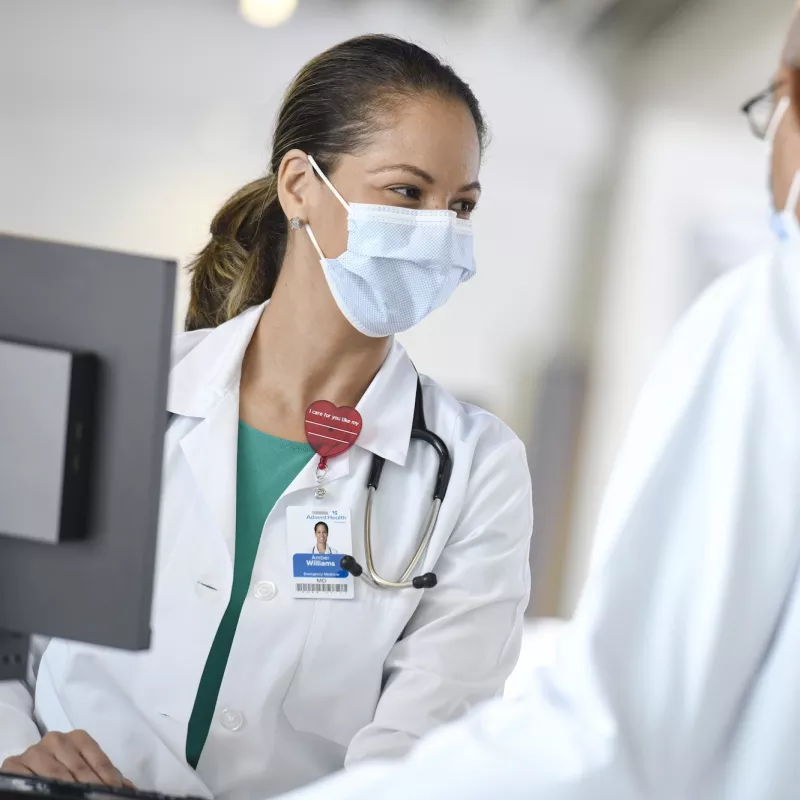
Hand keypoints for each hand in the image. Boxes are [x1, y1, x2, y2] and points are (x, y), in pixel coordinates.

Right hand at [1, 730, 133, 787]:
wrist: (32, 769)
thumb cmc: (64, 769)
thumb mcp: (85, 770)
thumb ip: (106, 777)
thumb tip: (129, 790)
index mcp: (78, 738)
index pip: (99, 761)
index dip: (109, 780)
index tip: (116, 793)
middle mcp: (56, 740)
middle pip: (79, 769)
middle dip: (92, 788)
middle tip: (101, 799)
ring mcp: (34, 752)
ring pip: (56, 776)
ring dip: (70, 791)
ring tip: (81, 799)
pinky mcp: (14, 765)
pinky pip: (29, 779)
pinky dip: (41, 789)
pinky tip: (52, 795)